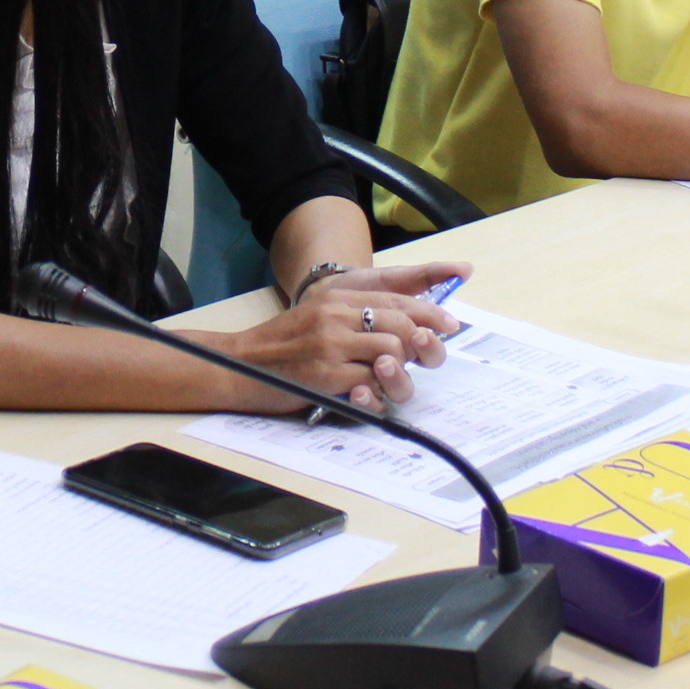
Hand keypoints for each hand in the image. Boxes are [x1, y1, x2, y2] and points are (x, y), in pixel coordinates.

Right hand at [223, 281, 461, 412]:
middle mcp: (336, 314)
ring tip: (391, 376)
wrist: (239, 364)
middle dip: (423, 342)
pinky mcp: (326, 375)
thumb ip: (356, 314)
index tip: (450, 325)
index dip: (429, 312)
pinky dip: (377, 391)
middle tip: (428, 355)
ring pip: (392, 354)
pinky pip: (371, 383)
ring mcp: (331, 344)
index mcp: (337, 296)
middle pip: (401, 323)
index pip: (396, 298)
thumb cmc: (283, 345)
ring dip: (399, 370)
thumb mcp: (319, 315)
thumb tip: (406, 325)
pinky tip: (368, 393)